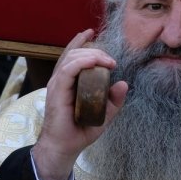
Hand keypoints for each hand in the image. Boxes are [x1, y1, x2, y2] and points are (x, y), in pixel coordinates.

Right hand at [30, 31, 126, 179]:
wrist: (64, 147)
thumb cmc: (80, 131)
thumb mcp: (104, 115)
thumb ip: (114, 100)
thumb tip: (124, 83)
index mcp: (68, 82)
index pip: (72, 55)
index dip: (80, 41)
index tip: (92, 31)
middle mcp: (60, 80)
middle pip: (74, 54)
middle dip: (93, 50)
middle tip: (110, 58)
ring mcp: (57, 84)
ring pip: (71, 58)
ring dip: (90, 54)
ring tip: (107, 60)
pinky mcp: (56, 91)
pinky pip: (67, 70)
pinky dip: (81, 62)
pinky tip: (93, 61)